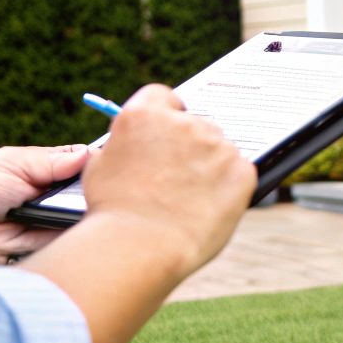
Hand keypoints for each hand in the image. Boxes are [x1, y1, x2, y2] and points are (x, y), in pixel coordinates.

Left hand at [0, 144, 92, 265]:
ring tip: (85, 208)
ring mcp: (53, 222)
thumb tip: (88, 153)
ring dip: (87, 211)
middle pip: (91, 191)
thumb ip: (50, 159)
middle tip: (95, 188)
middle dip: (96, 189)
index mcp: (45, 172)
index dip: (96, 163)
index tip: (106, 163)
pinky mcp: (48, 246)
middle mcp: (53, 197)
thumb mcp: (11, 163)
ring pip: (86, 216)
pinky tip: (79, 227)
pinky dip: (78, 234)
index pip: (83, 164)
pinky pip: (73, 240)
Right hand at [78, 84, 255, 280]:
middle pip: (195, 125)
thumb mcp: (100, 166)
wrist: (139, 244)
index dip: (165, 116)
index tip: (166, 135)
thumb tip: (134, 144)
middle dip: (190, 147)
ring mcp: (217, 145)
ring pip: (220, 151)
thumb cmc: (113, 212)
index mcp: (145, 114)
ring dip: (211, 168)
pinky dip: (230, 189)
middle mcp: (184, 122)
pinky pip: (240, 174)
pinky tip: (209, 208)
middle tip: (178, 180)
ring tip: (189, 201)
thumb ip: (124, 145)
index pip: (163, 97)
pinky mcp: (242, 170)